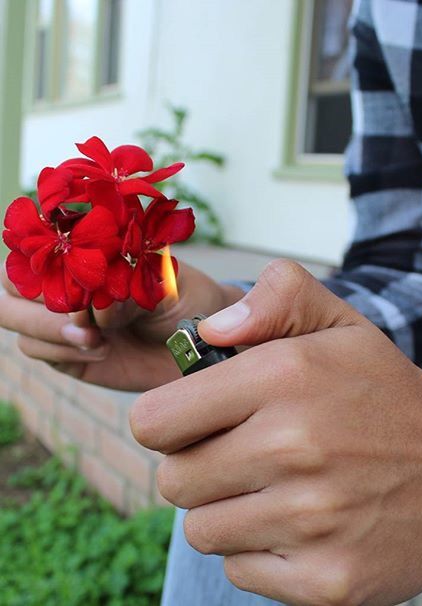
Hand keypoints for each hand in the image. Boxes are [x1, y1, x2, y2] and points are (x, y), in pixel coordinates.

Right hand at [0, 261, 243, 390]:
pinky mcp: (65, 352)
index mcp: (86, 249)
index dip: (43, 253)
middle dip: (33, 298)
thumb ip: (131, 285)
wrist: (202, 344)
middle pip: (10, 282)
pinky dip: (60, 349)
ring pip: (13, 317)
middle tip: (78, 316)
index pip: (38, 240)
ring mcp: (60, 317)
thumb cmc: (186, 299)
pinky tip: (102, 348)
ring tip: (95, 337)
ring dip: (48, 328)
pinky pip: (35, 349)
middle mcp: (65, 280)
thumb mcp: (168, 282)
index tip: (73, 270)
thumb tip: (99, 303)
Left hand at [130, 260, 421, 605]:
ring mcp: (314, 523)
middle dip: (198, 465)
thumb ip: (275, 296)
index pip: (155, 421)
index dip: (168, 420)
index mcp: (288, 376)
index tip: (197, 420)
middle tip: (246, 453)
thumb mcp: (341, 322)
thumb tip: (209, 329)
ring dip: (228, 509)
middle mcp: (296, 449)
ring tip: (279, 486)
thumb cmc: (389, 393)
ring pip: (202, 530)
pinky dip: (260, 549)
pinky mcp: (328, 582)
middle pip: (173, 481)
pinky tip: (301, 523)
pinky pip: (241, 570)